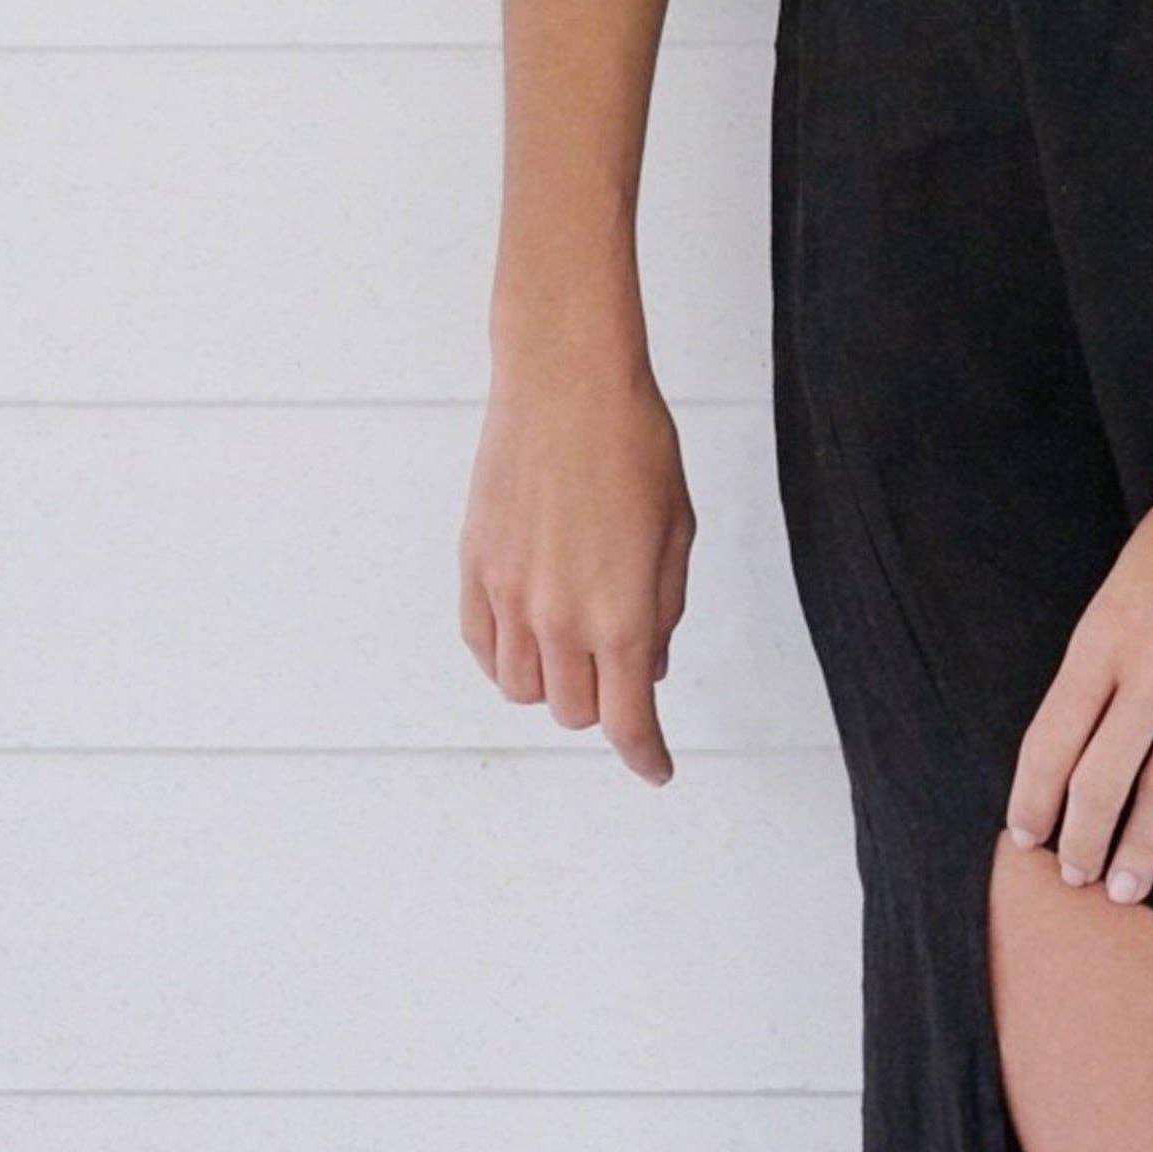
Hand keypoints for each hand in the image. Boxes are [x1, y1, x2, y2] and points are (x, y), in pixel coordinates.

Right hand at [458, 347, 693, 784]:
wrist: (568, 383)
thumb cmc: (635, 444)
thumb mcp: (677, 532)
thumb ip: (663, 609)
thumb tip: (650, 665)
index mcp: (621, 616)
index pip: (629, 722)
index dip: (646, 756)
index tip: (656, 767)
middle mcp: (559, 620)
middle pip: (575, 712)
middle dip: (606, 704)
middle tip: (623, 667)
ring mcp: (509, 597)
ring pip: (523, 689)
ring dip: (554, 683)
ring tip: (576, 642)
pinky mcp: (474, 569)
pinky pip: (483, 647)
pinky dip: (506, 657)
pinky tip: (529, 633)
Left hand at [1003, 398, 1152, 903]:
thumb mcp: (1135, 560)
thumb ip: (1113, 632)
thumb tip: (1093, 700)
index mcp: (1110, 627)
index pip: (1053, 735)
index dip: (1033, 794)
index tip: (1024, 832)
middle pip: (1102, 780)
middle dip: (1082, 840)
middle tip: (1074, 877)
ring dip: (1140, 849)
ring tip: (1124, 888)